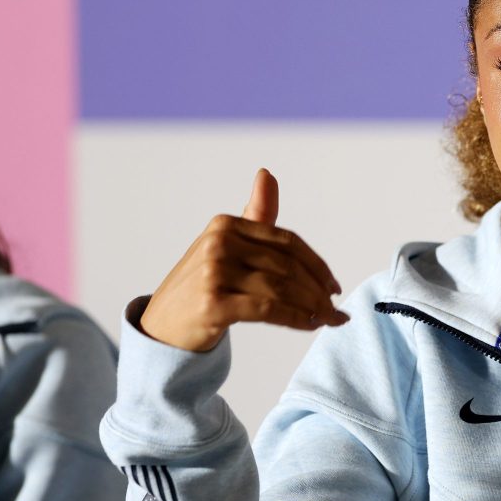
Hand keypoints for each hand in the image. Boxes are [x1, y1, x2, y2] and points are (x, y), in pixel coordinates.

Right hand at [139, 169, 348, 351]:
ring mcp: (213, 273)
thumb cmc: (205, 284)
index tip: (334, 286)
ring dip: (312, 308)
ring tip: (327, 320)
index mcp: (225, 225)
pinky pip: (269, 310)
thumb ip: (255, 216)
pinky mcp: (213, 304)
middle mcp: (218, 243)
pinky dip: (296, 319)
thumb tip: (267, 174)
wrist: (164, 326)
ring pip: (282, 290)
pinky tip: (309, 326)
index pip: (288, 242)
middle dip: (318, 291)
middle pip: (287, 267)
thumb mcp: (228, 245)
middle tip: (335, 310)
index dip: (317, 266)